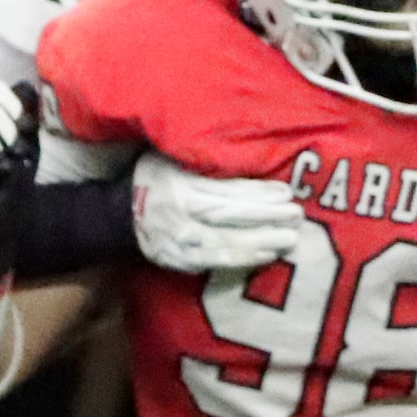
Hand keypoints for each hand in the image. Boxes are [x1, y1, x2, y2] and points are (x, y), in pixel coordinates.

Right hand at [131, 153, 304, 271]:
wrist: (120, 211)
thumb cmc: (156, 177)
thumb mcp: (172, 158)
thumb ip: (203, 160)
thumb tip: (247, 154)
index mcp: (179, 185)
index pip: (226, 190)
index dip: (258, 193)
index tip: (285, 193)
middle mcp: (179, 214)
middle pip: (230, 217)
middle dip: (266, 218)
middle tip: (296, 217)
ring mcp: (179, 241)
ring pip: (226, 244)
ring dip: (261, 243)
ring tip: (289, 239)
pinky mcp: (179, 260)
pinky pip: (215, 262)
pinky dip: (243, 260)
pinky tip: (266, 256)